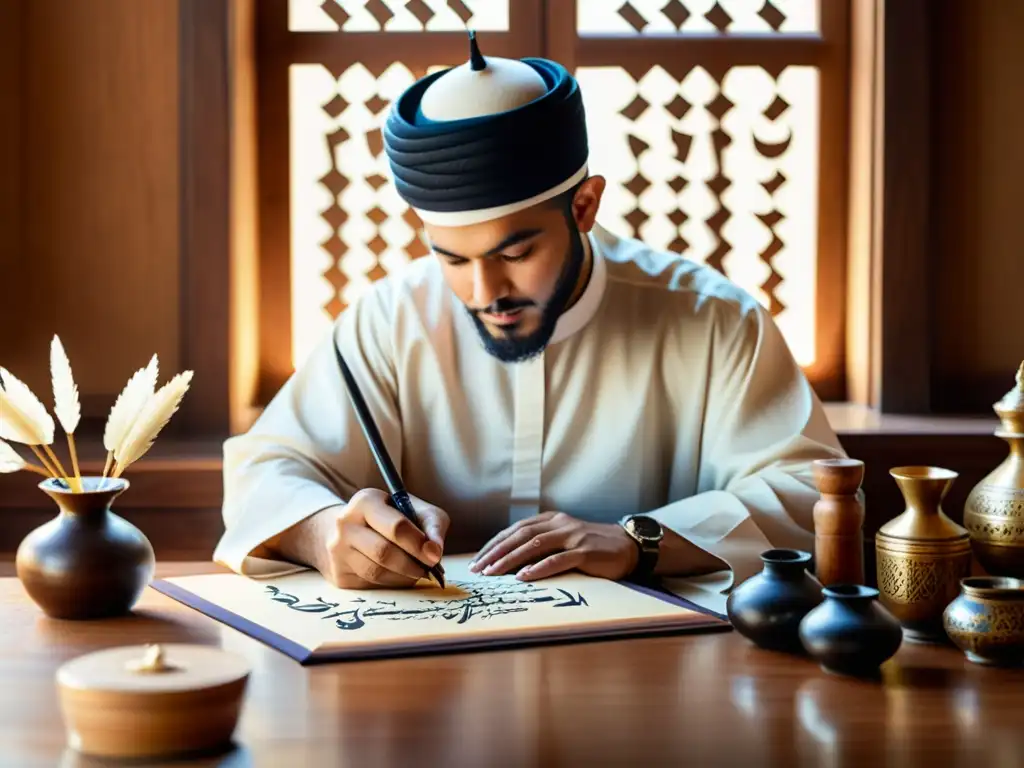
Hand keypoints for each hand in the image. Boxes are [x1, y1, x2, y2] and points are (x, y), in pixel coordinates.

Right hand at [316, 488, 448, 588]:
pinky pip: (371, 585)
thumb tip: (435, 552)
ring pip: (376, 572)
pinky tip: (400, 575)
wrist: (351, 530)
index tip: (434, 556)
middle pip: (384, 552)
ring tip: (417, 571)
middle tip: (429, 569)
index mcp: (366, 501)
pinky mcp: (340, 573)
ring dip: (404, 576)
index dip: (418, 544)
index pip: (396, 526)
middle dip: (412, 564)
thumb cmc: (391, 518)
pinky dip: (392, 583)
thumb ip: (432, 525)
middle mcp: (346, 524)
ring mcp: (338, 550)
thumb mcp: (415, 510)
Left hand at [468, 512, 638, 581]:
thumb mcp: (565, 540)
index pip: (516, 529)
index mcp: (552, 520)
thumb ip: (543, 545)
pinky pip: (558, 559)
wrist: (630, 546)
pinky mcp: (586, 551)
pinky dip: (539, 568)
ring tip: (493, 572)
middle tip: (478, 568)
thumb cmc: (594, 547)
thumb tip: (511, 562)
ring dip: (510, 559)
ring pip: (534, 545)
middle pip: (520, 535)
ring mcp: (573, 537)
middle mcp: (560, 524)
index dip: (495, 543)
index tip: (477, 559)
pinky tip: (524, 576)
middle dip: (496, 552)